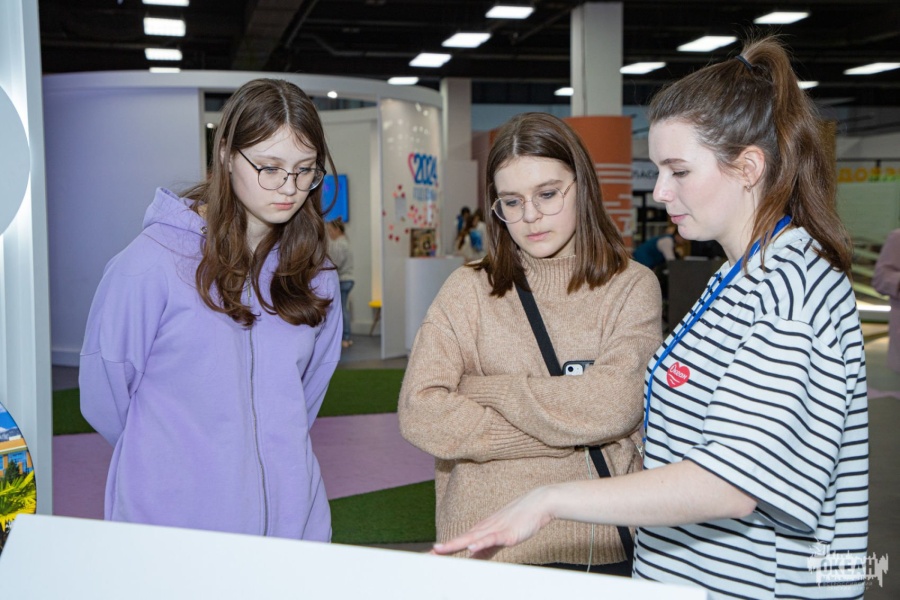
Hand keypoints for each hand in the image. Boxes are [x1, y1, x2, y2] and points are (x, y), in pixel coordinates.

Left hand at [431, 486, 554, 557]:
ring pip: (471, 538)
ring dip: (454, 544)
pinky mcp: (508, 533)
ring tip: (439, 550)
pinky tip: (471, 547)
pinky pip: (492, 539)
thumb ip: (486, 547)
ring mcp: (495, 529)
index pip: (459, 540)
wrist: (538, 503)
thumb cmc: (520, 519)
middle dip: (443, 549)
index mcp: (482, 529)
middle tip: (426, 555)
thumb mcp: (500, 536)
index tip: (428, 554)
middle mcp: (485, 528)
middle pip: (460, 540)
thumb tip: (472, 556)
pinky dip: (481, 543)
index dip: (444, 548)